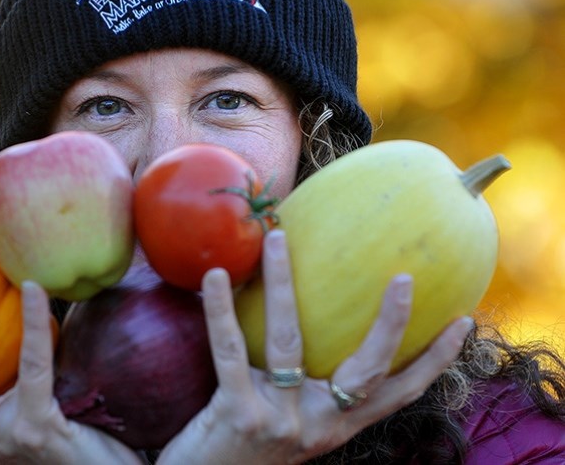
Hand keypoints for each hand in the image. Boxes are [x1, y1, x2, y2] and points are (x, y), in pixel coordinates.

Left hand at [157, 229, 472, 463]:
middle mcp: (319, 424)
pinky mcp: (241, 415)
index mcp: (337, 422)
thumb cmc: (243, 440)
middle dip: (391, 326)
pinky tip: (216, 276)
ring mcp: (283, 420)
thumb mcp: (287, 414)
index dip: (434, 360)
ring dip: (282, 282)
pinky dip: (221, 310)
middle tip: (404, 278)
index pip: (399, 392)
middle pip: (366, 371)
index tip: (462, 321)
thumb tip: (312, 309)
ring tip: (278, 239)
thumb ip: (305, 380)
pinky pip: (230, 350)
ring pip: (289, 339)